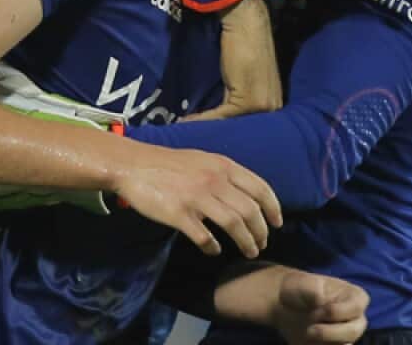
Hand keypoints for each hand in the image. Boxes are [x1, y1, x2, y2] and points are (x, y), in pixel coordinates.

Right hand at [114, 144, 281, 257]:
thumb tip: (247, 195)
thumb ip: (225, 174)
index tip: (277, 224)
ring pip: (234, 225)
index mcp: (224, 166)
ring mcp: (197, 198)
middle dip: (261, 231)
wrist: (133, 165)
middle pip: (250, 211)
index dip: (273, 209)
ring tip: (249, 252)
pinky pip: (204, 237)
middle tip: (262, 244)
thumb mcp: (204, 159)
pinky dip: (213, 247)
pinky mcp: (178, 214)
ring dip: (246, 242)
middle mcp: (215, 180)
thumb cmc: (170, 164)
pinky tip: (214, 251)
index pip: (260, 188)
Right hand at [187, 0, 283, 121]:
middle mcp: (272, 107)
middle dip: (213, 130)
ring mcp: (263, 106)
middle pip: (238, 126)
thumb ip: (237, 98)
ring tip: (184, 129)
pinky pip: (221, 115)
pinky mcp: (249, 101)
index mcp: (273, 103)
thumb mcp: (242, 78)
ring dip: (204, 126)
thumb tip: (218, 118)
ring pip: (228, 122)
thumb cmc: (244, 45)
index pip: (245, 124)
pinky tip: (186, 121)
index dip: (221, 128)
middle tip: (190, 133)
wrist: (247, 24)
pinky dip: (201, 118)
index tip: (202, 132)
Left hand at [272, 271, 369, 344]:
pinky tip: (308, 342)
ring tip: (307, 335)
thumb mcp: (305, 284)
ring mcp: (344, 334)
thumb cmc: (299, 289)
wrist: (283, 305)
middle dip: (330, 333)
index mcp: (353, 296)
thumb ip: (314, 290)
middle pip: (354, 332)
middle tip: (310, 330)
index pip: (357, 307)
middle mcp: (353, 317)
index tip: (316, 310)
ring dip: (325, 342)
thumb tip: (320, 299)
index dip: (336, 312)